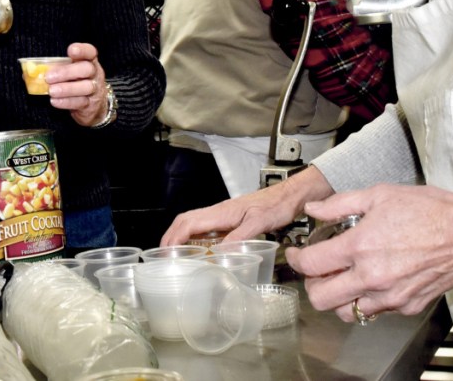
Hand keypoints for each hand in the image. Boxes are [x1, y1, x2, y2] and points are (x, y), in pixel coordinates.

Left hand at [44, 42, 111, 127]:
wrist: (93, 105)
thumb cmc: (76, 83)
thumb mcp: (68, 72)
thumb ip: (53, 68)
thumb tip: (29, 70)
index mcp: (88, 61)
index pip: (90, 52)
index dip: (82, 50)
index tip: (71, 51)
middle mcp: (94, 73)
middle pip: (87, 69)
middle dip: (67, 72)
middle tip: (49, 77)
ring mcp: (95, 89)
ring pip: (85, 87)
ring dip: (66, 89)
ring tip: (51, 91)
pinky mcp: (90, 105)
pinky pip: (80, 102)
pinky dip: (66, 102)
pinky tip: (55, 101)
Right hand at [160, 166, 332, 244]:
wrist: (289, 195)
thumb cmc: (276, 205)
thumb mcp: (260, 222)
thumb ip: (240, 236)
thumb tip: (220, 253)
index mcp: (221, 212)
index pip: (189, 222)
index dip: (174, 237)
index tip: (166, 252)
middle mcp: (218, 212)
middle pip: (185, 220)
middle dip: (170, 236)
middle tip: (163, 256)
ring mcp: (222, 215)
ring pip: (192, 223)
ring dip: (179, 236)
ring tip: (174, 255)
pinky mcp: (229, 219)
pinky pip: (204, 227)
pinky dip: (193, 237)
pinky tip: (197, 250)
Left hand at [287, 184, 452, 322]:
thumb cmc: (432, 211)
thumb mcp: (379, 194)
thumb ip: (339, 204)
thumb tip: (314, 209)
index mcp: (361, 247)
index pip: (311, 265)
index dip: (296, 258)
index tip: (296, 253)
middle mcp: (373, 277)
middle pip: (321, 298)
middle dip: (311, 284)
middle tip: (316, 270)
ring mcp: (391, 297)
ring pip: (346, 312)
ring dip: (337, 297)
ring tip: (342, 277)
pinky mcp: (407, 306)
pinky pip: (375, 312)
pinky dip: (366, 300)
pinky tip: (370, 280)